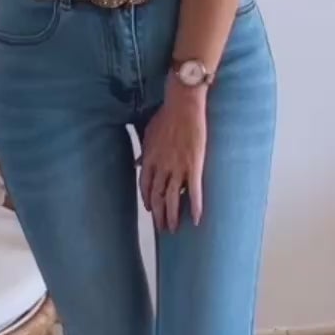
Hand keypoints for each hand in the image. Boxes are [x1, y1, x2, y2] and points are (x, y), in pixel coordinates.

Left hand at [139, 83, 207, 230]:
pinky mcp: (194, 167)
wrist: (183, 106)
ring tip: (174, 229)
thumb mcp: (148, 133)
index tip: (151, 210)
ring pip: (173, 199)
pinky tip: (196, 220)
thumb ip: (144, 152)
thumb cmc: (166, 116)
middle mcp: (161, 168)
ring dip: (172, 216)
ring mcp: (177, 168)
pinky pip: (194, 192)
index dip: (148, 200)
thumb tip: (137, 163)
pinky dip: (195, 207)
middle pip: (158, 197)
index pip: (146, 187)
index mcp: (149, 160)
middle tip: (162, 228)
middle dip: (159, 215)